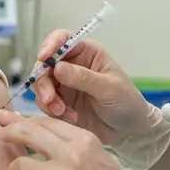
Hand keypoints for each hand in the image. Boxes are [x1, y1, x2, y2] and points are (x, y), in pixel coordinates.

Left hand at [0, 111, 140, 169]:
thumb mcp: (99, 156)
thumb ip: (73, 144)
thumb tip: (43, 135)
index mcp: (84, 140)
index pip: (45, 121)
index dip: (22, 119)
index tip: (8, 119)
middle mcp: (71, 154)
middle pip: (27, 132)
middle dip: (9, 132)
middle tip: (1, 137)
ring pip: (19, 163)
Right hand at [29, 31, 154, 146]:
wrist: (129, 130)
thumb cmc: (127, 102)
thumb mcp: (109, 88)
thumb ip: (83, 77)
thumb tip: (57, 67)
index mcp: (86, 53)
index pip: (62, 39)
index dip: (49, 45)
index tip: (43, 58)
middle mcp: (71, 65)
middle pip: (44, 64)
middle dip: (43, 81)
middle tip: (49, 98)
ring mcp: (64, 84)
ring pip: (40, 84)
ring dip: (46, 98)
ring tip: (62, 112)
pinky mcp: (60, 101)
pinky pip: (45, 102)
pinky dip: (52, 110)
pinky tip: (70, 117)